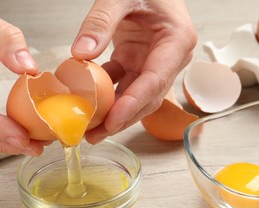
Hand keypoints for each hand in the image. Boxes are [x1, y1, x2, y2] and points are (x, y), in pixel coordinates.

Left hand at [71, 0, 196, 142]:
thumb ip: (101, 21)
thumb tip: (81, 53)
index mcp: (176, 41)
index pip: (155, 80)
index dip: (133, 104)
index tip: (112, 121)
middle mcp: (169, 57)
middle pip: (147, 97)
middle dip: (121, 119)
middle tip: (95, 135)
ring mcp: (152, 61)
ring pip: (134, 96)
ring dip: (112, 113)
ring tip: (89, 129)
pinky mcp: (136, 61)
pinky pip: (120, 83)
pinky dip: (104, 95)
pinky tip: (87, 104)